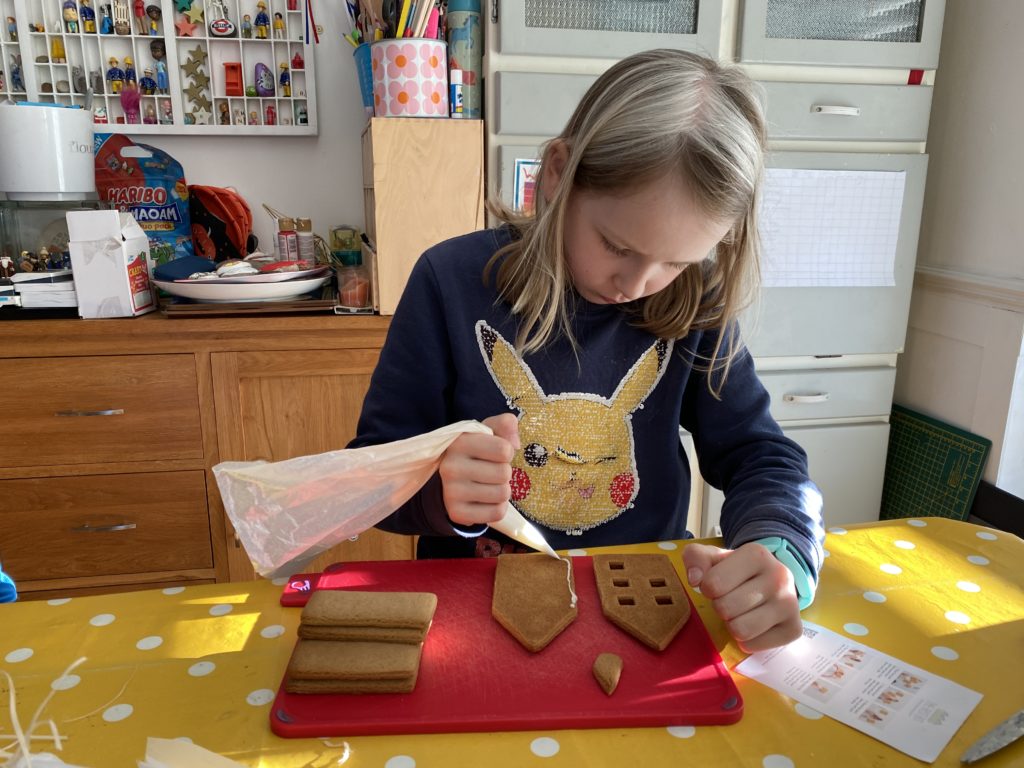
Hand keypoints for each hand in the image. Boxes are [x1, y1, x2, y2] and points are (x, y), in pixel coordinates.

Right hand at [440, 413, 519, 527]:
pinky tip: (485, 500)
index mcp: (459, 442)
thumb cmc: (476, 452)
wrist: (449, 479)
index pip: (504, 450)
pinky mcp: (457, 513)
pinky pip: (497, 513)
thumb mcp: (488, 431)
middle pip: (504, 473)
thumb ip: (505, 424)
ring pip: (502, 494)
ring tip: (488, 484)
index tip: (495, 454)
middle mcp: (451, 467)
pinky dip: (497, 507)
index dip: (506, 452)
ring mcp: (452, 492)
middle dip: (504, 473)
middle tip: (491, 471)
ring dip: (502, 490)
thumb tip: (515, 443)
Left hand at [683, 542, 801, 651]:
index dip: (707, 587)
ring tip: (741, 612)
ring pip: (740, 630)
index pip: (713, 584)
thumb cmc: (736, 570)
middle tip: (731, 599)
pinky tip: (754, 625)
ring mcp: (790, 604)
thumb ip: (695, 558)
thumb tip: (695, 579)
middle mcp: (779, 577)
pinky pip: (753, 646)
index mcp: (757, 554)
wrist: (772, 582)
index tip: (718, 583)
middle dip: (720, 606)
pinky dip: (747, 640)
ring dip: (732, 624)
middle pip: (725, 608)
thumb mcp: (713, 557)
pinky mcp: (794, 629)